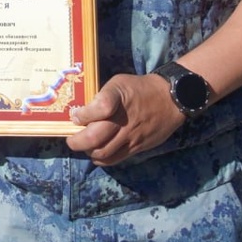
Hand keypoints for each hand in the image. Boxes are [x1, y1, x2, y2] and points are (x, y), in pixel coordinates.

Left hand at [65, 73, 184, 165]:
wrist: (170, 99)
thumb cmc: (139, 88)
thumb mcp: (118, 83)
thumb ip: (101, 97)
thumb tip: (83, 112)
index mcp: (117, 98)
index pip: (98, 108)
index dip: (82, 115)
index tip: (75, 117)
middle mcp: (123, 120)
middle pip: (95, 137)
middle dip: (77, 141)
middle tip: (71, 140)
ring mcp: (130, 136)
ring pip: (103, 152)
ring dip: (89, 151)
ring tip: (84, 146)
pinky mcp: (138, 147)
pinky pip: (116, 159)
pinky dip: (102, 159)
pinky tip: (97, 154)